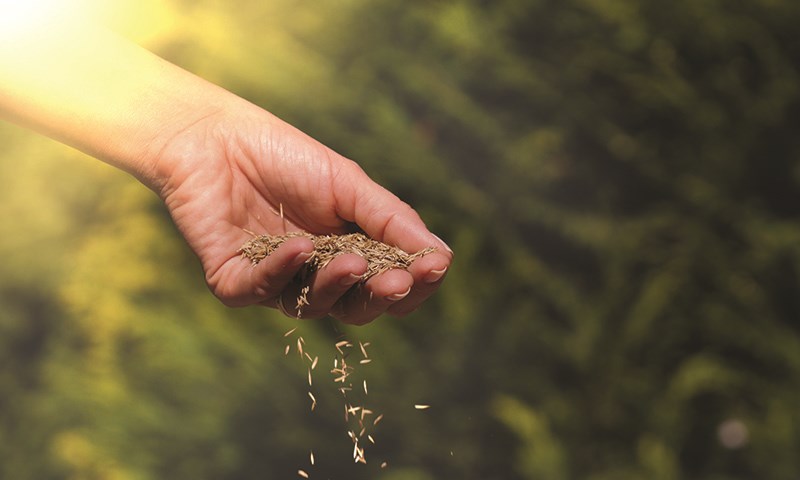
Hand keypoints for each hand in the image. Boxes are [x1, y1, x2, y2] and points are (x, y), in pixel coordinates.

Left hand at [151, 103, 451, 324]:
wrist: (214, 135)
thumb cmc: (286, 156)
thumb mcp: (350, 184)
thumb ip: (393, 221)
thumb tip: (442, 258)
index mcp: (347, 253)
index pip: (386, 285)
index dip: (411, 284)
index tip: (431, 268)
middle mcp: (313, 276)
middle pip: (355, 307)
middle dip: (379, 297)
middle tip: (396, 281)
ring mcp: (274, 281)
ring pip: (312, 306)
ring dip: (335, 285)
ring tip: (351, 260)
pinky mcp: (233, 281)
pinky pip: (260, 291)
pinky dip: (280, 271)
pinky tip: (299, 247)